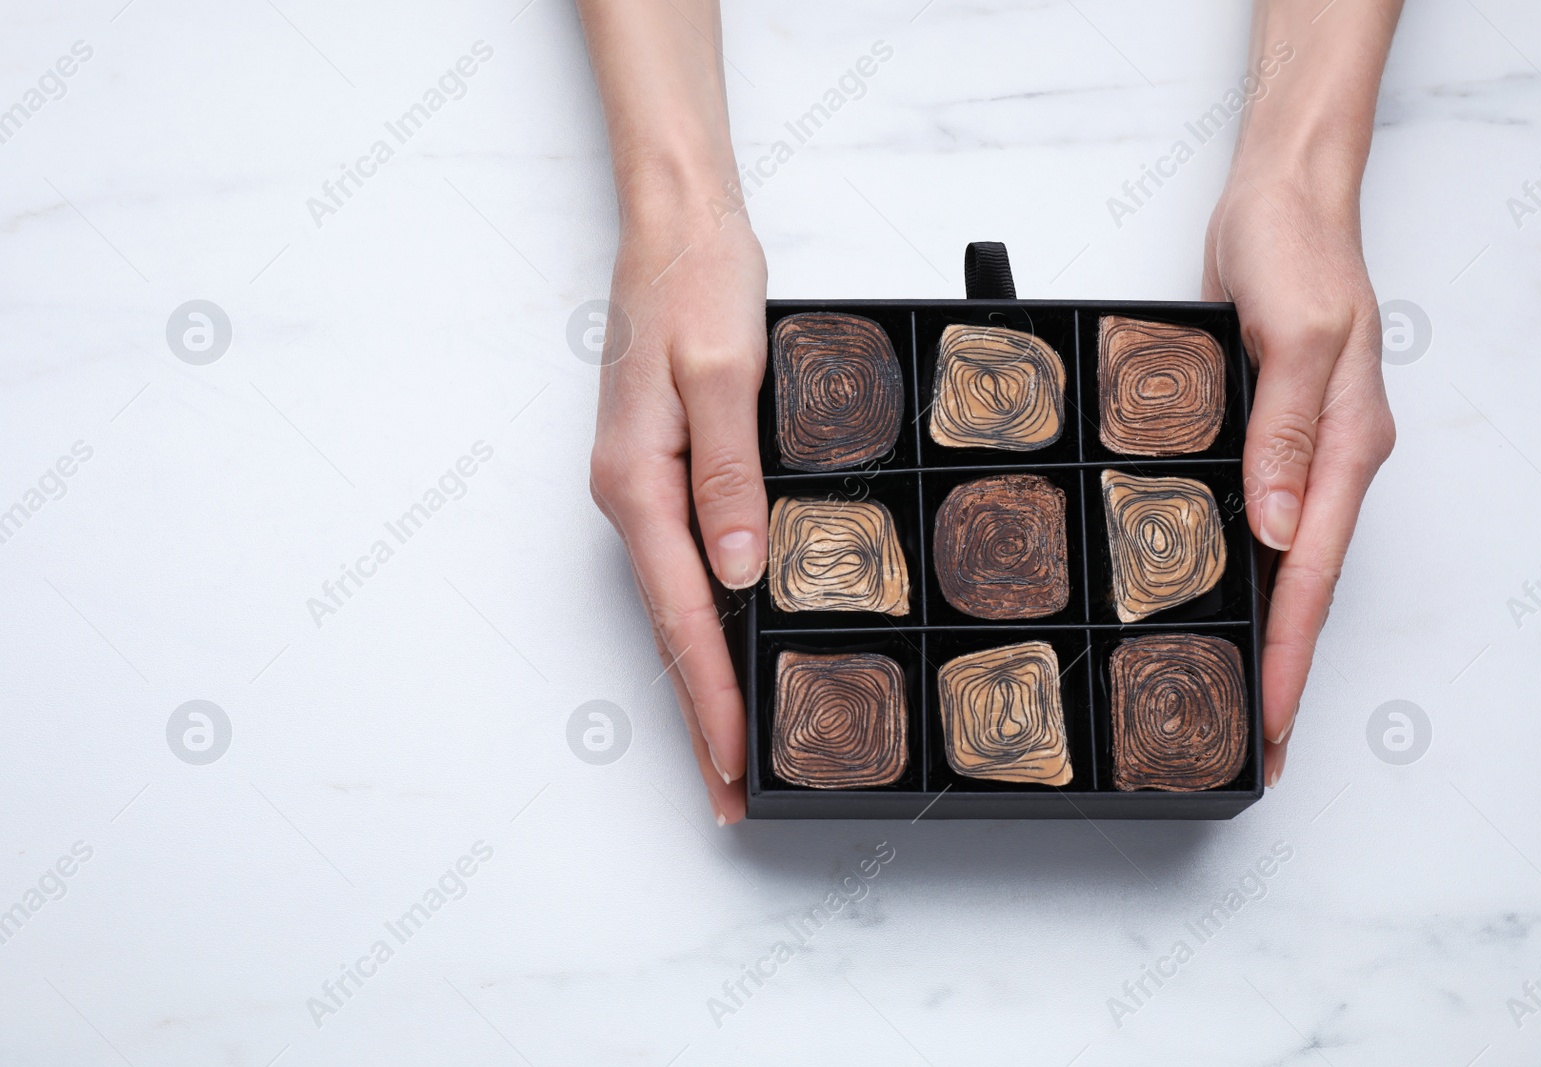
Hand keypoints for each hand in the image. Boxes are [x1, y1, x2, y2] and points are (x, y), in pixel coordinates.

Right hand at [589, 207, 767, 824]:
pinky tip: (734, 645)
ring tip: (733, 744)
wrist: (676, 226)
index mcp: (638, 482)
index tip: (731, 763)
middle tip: (729, 792)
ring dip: (705, 675)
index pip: (682, 615)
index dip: (710, 696)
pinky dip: (709, 618)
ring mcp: (644, 486)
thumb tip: (739, 570)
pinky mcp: (665, 470)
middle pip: (672, 627)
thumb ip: (728, 473)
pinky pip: (687, 564)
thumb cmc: (695, 283)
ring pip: (678, 604)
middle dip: (702, 713)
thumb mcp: (723, 373)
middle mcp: (631, 496)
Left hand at [1202, 173, 1395, 786]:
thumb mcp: (1295, 337)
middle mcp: (1332, 462)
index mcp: (1348, 449)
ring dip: (1266, 629)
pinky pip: (1260, 521)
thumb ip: (1287, 434)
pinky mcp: (1270, 434)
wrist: (1283, 197)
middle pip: (1305, 587)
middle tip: (1254, 741)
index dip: (1290, 657)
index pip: (1312, 577)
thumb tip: (1278, 527)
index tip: (1271, 722)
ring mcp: (1303, 452)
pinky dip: (1246, 572)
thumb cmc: (1296, 252)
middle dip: (1283, 667)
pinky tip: (1220, 598)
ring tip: (1238, 695)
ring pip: (1285, 563)